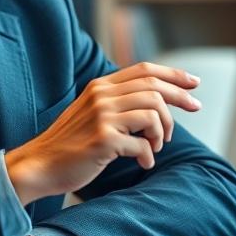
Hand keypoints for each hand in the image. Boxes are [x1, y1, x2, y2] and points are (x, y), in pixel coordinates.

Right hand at [5, 62, 200, 204]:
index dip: (173, 74)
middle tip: (195, 109)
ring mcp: (102, 116)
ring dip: (162, 132)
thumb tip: (157, 102)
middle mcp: (102, 96)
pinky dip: (149, 154)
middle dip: (180, 100)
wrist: (40, 165)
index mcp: (100, 86)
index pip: (145, 70)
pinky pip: (143, 144)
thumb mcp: (91, 112)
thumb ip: (117, 102)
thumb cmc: (70, 143)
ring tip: (155, 145)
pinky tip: (143, 161)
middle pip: (154, 88)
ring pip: (153, 113)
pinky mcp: (104, 139)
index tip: (194, 83)